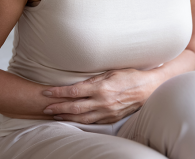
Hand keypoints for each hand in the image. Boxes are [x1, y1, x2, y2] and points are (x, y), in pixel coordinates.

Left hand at [41, 68, 161, 123]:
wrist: (149, 88)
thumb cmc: (130, 76)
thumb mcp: (110, 72)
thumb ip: (93, 79)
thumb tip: (77, 84)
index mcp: (101, 88)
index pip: (73, 91)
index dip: (58, 93)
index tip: (46, 92)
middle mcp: (102, 102)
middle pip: (74, 106)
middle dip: (57, 107)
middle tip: (45, 107)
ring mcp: (106, 112)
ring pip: (81, 118)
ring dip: (66, 116)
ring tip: (55, 115)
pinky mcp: (111, 118)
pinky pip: (92, 122)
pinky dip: (79, 121)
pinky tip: (72, 119)